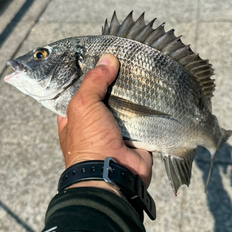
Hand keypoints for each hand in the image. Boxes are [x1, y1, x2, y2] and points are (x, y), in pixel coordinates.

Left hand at [57, 54, 152, 191]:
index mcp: (75, 117)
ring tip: (144, 68)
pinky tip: (156, 87)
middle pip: (106, 96)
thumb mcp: (83, 105)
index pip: (80, 90)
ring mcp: (116, 131)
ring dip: (134, 94)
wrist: (113, 175)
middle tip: (128, 60)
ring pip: (126, 105)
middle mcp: (94, 123)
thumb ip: (94, 81)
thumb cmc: (89, 141)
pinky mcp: (136, 137)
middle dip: (116, 82)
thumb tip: (108, 58)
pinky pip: (144, 118)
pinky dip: (150, 108)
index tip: (101, 56)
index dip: (89, 75)